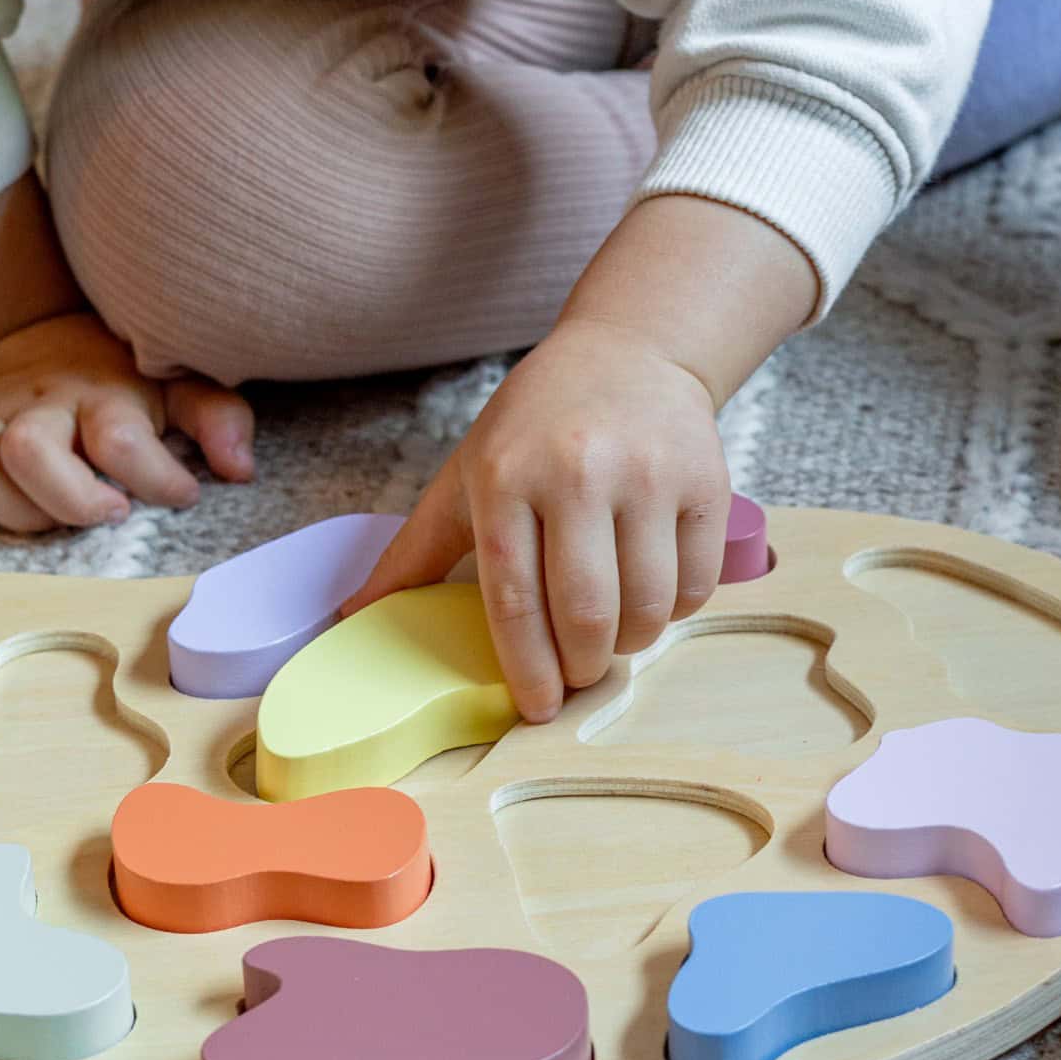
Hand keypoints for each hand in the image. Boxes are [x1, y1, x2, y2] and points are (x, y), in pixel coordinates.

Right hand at [0, 313, 253, 530]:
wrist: (38, 326)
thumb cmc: (119, 373)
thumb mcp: (177, 382)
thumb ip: (217, 418)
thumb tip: (239, 468)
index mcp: (103, 394)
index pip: (121, 441)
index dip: (155, 479)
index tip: (182, 494)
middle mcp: (41, 405)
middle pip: (27, 453)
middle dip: (68, 501)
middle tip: (108, 511)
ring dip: (14, 509)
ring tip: (55, 512)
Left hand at [345, 319, 730, 721]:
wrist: (630, 351)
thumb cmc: (537, 424)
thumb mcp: (467, 473)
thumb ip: (415, 550)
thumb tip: (354, 615)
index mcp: (507, 476)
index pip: (513, 599)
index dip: (527, 667)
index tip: (534, 707)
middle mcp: (579, 473)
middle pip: (584, 613)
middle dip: (580, 667)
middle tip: (576, 675)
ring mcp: (649, 476)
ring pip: (646, 607)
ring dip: (628, 644)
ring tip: (612, 635)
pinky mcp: (706, 482)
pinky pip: (696, 585)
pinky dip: (674, 612)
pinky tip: (650, 594)